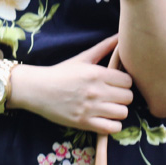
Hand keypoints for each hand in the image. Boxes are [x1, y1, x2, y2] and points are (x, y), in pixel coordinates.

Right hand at [10, 35, 132, 133]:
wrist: (37, 89)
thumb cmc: (61, 73)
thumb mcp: (82, 58)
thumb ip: (104, 47)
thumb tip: (121, 36)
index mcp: (97, 73)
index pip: (128, 81)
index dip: (125, 83)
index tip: (117, 84)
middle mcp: (95, 91)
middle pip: (128, 97)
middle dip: (123, 96)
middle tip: (114, 96)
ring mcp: (90, 108)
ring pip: (123, 113)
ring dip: (119, 111)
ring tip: (110, 108)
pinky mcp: (84, 123)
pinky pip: (111, 128)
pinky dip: (113, 125)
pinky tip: (106, 119)